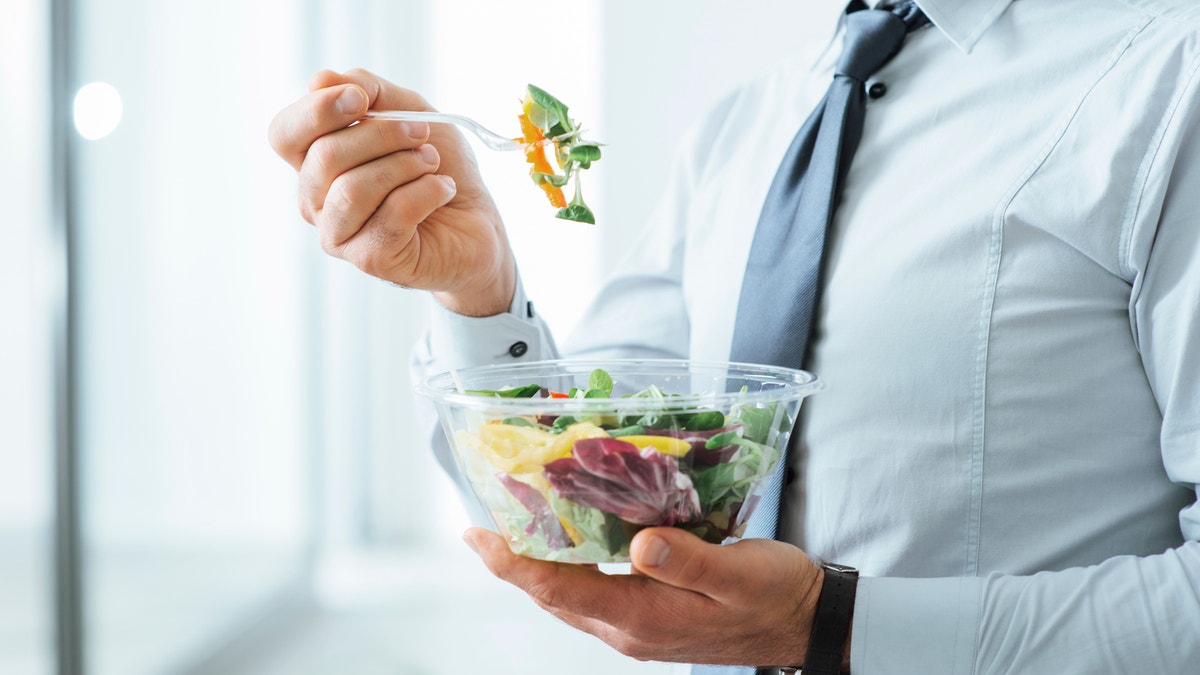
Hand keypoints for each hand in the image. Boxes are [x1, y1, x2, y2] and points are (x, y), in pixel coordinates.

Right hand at [268, 69, 515, 316]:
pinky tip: (443, 191)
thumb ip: (368, 91)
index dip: (317, 111)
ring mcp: (339, 235)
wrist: (478, 223)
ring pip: (353, 189)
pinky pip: (392, 215)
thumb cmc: (439, 168)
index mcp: (315, 163)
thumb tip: (320, 80)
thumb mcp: (409, 111)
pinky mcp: (371, 259)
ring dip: (404, 165)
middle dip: (382, 134)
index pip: (285, 134)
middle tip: (422, 133)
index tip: (363, 99)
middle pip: (325, 156)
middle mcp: (316, 201)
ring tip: (432, 163)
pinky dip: (427, 192)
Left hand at [464, 526, 826, 667]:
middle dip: (513, 561)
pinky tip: (569, 539)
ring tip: (514, 524)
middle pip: (553, 595)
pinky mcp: (650, 615)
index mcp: (644, 617)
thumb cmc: (776, 594)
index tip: (479, 536)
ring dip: (538, 563)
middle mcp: (629, 627)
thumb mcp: (739, 573)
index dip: (514, 564)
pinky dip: (570, 564)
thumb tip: (640, 544)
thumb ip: (688, 560)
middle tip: (483, 521)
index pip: (561, 591)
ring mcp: (637, 626)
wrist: (804, 622)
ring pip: (570, 595)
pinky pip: (594, 591)